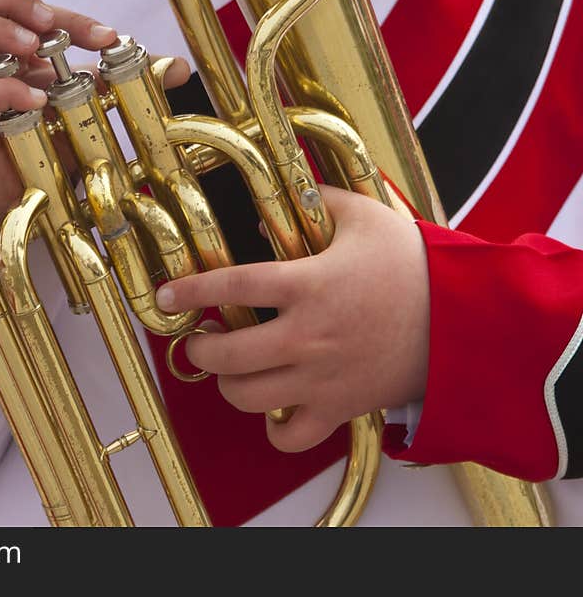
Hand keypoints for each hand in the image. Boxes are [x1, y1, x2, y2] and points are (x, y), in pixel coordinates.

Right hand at [0, 0, 189, 220]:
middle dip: (12, 0)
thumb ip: (123, 84)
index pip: (21, 9)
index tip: (107, 37)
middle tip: (50, 23)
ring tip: (35, 47)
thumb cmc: (46, 150)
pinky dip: (5, 91)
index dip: (66, 14)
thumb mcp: (86, 108)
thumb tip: (178, 67)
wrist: (25, 204)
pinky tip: (38, 100)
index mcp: (4, 54)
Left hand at [155, 186, 429, 452]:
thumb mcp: (368, 217)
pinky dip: (273, 429)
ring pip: (247, 397)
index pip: (230, 285)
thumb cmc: (417, 268)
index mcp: (309, 285)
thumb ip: (320, 200)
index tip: (166, 297)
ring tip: (230, 367)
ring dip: (226, 383)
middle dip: (200, 348)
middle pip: (227, 356)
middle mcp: (307, 336)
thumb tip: (280, 198)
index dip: (189, 291)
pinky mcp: (340, 407)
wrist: (467, 322)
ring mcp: (321, 378)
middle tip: (200, 337)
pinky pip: (291, 437)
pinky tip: (272, 407)